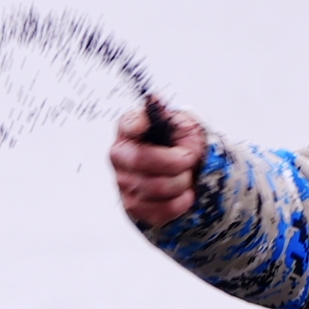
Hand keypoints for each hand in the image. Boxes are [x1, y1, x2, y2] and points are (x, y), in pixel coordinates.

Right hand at [111, 101, 198, 232]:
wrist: (180, 176)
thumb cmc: (177, 147)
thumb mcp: (180, 127)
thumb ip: (169, 117)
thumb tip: (153, 99)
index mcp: (129, 130)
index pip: (127, 125)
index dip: (135, 125)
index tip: (144, 125)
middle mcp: (120, 156)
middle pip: (144, 160)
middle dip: (176, 162)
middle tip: (188, 160)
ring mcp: (123, 183)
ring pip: (159, 187)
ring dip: (183, 182)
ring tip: (186, 177)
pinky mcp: (133, 207)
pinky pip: (164, 209)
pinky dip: (182, 201)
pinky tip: (183, 193)